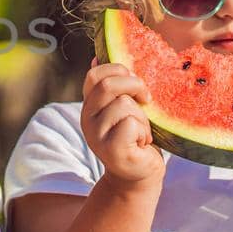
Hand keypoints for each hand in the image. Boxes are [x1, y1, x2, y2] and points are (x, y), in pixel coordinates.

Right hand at [80, 59, 164, 186]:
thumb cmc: (135, 138)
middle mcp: (87, 119)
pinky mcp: (111, 149)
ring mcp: (96, 135)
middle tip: (146, 100)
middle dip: (135, 87)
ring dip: (142, 117)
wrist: (139, 174)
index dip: (117, 70)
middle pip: (108, 86)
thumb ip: (112, 88)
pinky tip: (141, 143)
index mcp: (89, 105)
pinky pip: (131, 124)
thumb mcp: (121, 109)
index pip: (94, 75)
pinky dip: (143, 131)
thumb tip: (96, 57)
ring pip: (124, 105)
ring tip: (141, 132)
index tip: (134, 81)